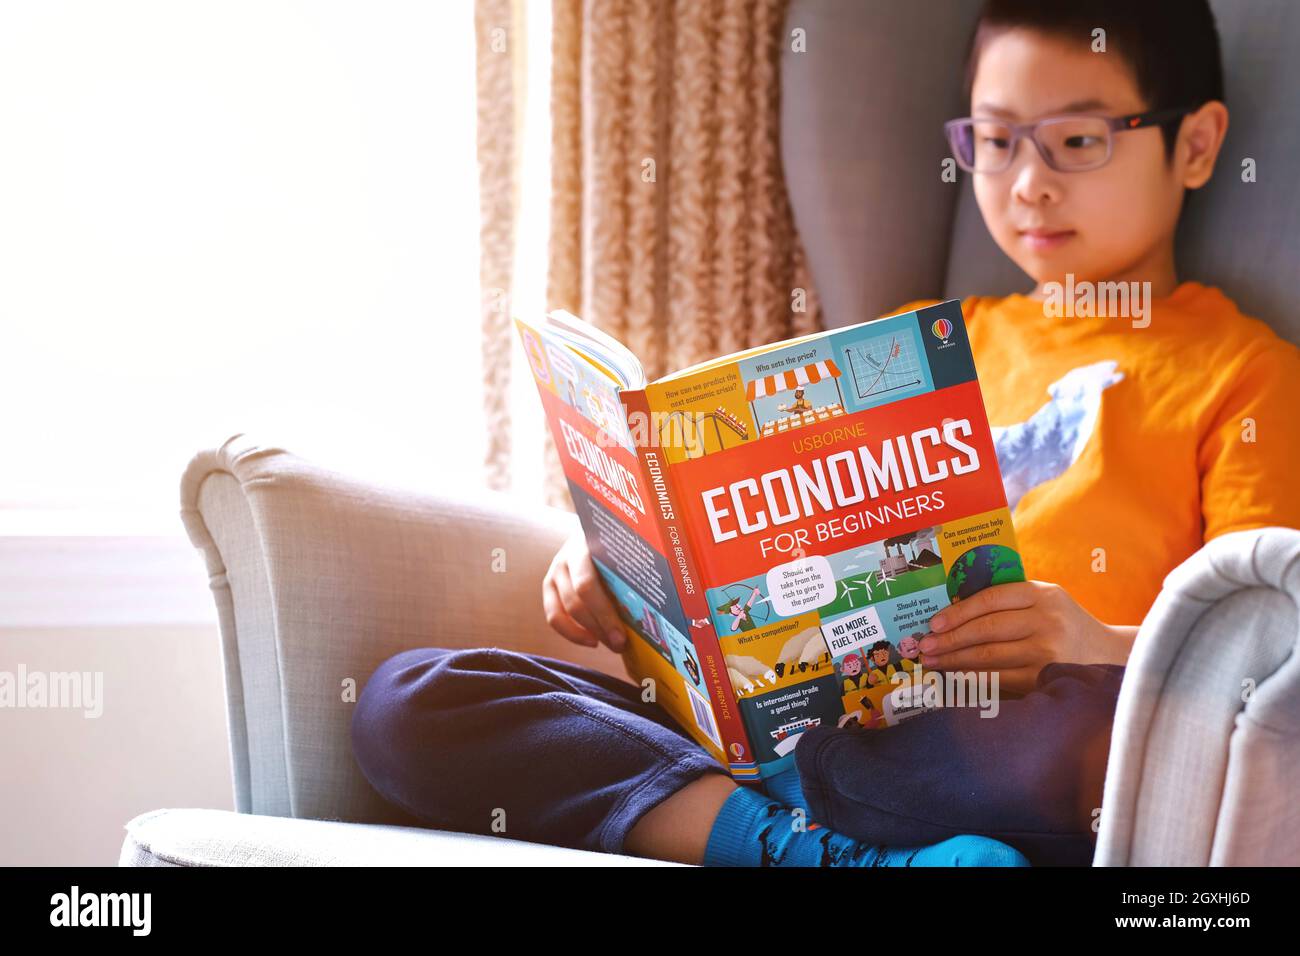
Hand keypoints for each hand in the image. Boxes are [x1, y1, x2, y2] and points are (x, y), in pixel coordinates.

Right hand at [542, 527, 626, 651]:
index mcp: (587, 545)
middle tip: (621, 645)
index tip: (624, 636)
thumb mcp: (627, 551)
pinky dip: (572, 634)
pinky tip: (593, 641)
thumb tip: (660, 605)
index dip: (605, 614)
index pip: (587, 585)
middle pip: (577, 602)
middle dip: (600, 627)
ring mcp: (555, 571)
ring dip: (590, 632)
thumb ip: (636, 569)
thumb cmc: (620, 546)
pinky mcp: (549, 586)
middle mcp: (566, 557)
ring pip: (564, 611)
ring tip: (612, 644)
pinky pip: (554, 617)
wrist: (597, 531)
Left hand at [919, 581, 1136, 694]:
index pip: (990, 599)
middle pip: (986, 629)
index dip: (958, 611)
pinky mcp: (1046, 677)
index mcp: (1042, 594)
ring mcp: (1048, 650)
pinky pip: (1001, 679)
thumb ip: (1009, 601)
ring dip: (955, 661)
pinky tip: (956, 679)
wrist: (1109, 655)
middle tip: (925, 647)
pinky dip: (974, 679)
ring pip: (990, 656)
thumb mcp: (1044, 601)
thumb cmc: (1063, 624)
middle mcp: (1046, 620)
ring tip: (934, 663)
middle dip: (950, 640)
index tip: (934, 623)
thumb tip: (952, 611)